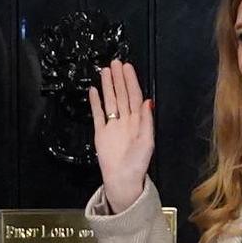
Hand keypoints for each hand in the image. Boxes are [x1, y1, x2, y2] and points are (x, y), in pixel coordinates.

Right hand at [87, 59, 154, 213]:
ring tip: (104, 71)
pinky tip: (94, 90)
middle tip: (115, 62)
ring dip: (107, 86)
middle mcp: (125, 121)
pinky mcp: (101, 133)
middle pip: (122, 95)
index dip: (131, 81)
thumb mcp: (147, 141)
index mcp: (138, 121)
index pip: (134, 96)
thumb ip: (146, 120)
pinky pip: (98, 114)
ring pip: (110, 101)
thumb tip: (148, 100)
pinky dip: (95, 102)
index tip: (127, 68)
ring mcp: (112, 125)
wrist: (122, 180)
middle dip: (119, 79)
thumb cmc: (137, 164)